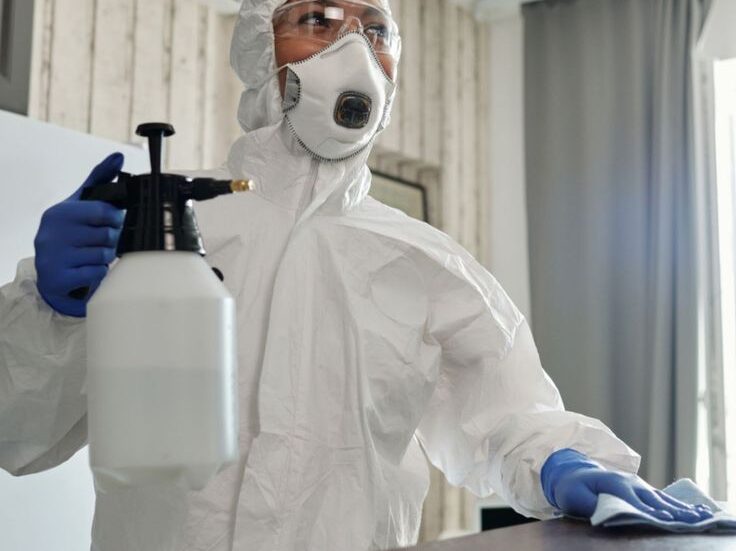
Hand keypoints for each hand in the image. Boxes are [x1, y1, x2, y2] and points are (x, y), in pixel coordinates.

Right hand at [35, 153, 125, 317]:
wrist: (52, 276)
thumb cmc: (71, 236)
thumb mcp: (81, 205)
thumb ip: (100, 180)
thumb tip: (118, 156)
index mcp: (60, 213)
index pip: (104, 212)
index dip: (116, 219)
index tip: (112, 223)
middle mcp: (51, 233)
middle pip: (107, 235)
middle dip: (112, 241)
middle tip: (102, 243)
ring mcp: (52, 257)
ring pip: (104, 256)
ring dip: (106, 258)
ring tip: (93, 256)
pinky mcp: (57, 278)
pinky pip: (97, 274)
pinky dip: (99, 274)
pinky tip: (88, 270)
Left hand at [541, 449, 712, 521]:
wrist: (573, 473)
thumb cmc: (573, 488)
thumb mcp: (575, 497)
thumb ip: (592, 505)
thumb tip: (607, 512)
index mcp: (615, 484)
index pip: (636, 502)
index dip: (650, 512)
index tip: (667, 521)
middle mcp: (630, 483)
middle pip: (654, 501)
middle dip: (673, 512)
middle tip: (692, 521)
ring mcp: (638, 485)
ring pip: (663, 499)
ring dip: (681, 508)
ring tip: (700, 517)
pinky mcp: (642, 490)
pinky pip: (663, 498)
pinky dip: (679, 505)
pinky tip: (694, 511)